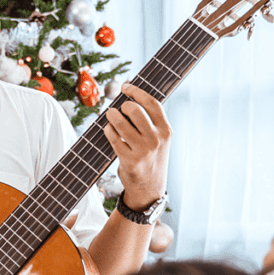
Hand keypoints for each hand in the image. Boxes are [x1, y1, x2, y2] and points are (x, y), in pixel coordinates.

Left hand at [102, 83, 171, 210]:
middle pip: (134, 109)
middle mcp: (156, 139)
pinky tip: (109, 130)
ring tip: (110, 116)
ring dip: (111, 116)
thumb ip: (150, 121)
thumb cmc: (151, 157)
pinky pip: (112, 137)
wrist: (149, 188)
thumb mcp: (159, 139)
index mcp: (166, 130)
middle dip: (123, 105)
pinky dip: (108, 130)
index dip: (137, 91)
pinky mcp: (129, 159)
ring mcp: (143, 150)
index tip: (126, 86)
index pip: (152, 103)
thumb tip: (129, 97)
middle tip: (118, 109)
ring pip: (119, 122)